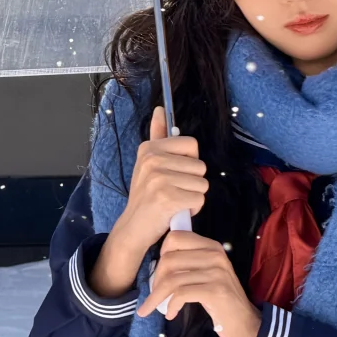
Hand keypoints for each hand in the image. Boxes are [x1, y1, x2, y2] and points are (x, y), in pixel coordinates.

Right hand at [119, 104, 208, 253]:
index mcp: (149, 148)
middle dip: (192, 182)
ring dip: (193, 196)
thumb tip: (160, 109)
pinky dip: (192, 209)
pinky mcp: (167, 198)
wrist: (133, 228)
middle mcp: (152, 159)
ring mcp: (159, 178)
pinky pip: (199, 200)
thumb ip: (158, 135)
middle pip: (200, 166)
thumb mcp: (149, 163)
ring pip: (202, 184)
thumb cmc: (147, 195)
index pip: (192, 144)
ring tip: (174, 200)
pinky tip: (176, 211)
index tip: (174, 173)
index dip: (189, 162)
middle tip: (173, 191)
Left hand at [136, 230, 261, 336]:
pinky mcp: (215, 291)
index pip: (176, 237)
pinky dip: (171, 305)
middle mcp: (215, 255)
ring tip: (154, 307)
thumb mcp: (207, 274)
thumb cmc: (220, 299)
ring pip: (172, 279)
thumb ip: (189, 262)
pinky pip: (181, 294)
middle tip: (154, 295)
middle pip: (169, 259)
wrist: (244, 322)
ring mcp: (217, 273)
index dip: (161, 254)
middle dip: (155, 280)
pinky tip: (170, 313)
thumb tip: (158, 262)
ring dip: (157, 296)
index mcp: (211, 246)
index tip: (158, 272)